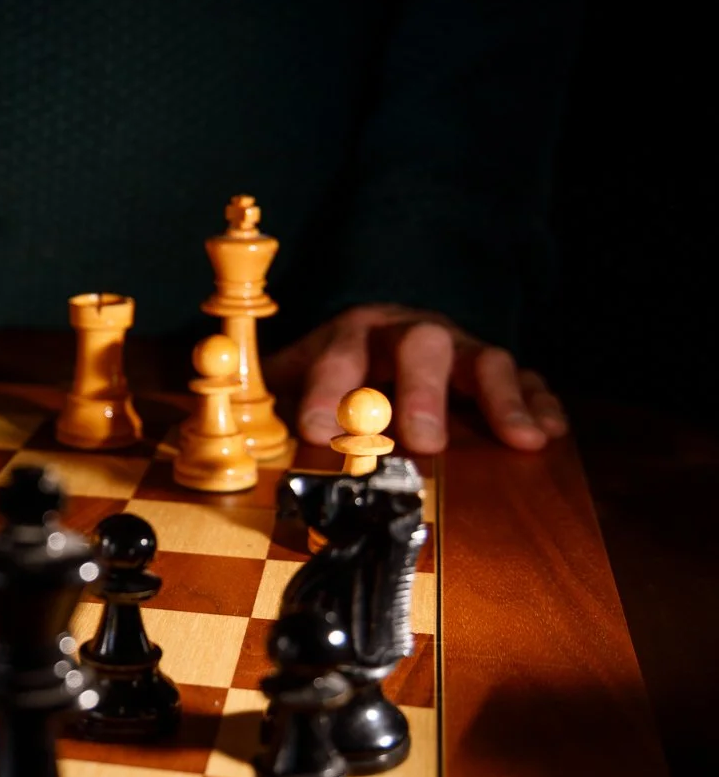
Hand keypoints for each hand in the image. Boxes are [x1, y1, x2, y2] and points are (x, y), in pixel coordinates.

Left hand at [265, 304, 567, 454]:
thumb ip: (267, 404)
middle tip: (424, 442)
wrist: (376, 339)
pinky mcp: (493, 373)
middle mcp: (406, 335)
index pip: (337, 356)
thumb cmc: (330, 374)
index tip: (317, 432)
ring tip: (521, 441)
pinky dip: (538, 404)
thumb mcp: (291, 381)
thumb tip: (227, 433)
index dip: (327, 391)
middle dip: (422, 393)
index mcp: (349, 336)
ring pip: (483, 360)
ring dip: (501, 400)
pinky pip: (525, 379)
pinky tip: (549, 434)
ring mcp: (456, 350)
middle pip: (420, 346)